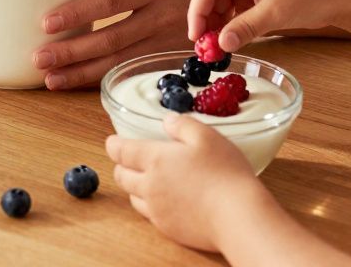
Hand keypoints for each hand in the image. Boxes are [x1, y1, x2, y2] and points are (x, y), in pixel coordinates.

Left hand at [34, 0, 224, 89]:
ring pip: (117, 61)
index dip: (78, 13)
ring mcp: (164, 41)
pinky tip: (78, 82)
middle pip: (110, 38)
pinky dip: (101, 77)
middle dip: (71, 51)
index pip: (110, 2)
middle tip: (38, 59)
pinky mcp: (168, 58)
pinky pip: (130, 69)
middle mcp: (159, 16)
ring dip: (81, 72)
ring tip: (50, 78)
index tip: (47, 22)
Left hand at [107, 115, 265, 251]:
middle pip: (122, 176)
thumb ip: (183, 125)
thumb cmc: (225, 173)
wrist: (237, 216)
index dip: (114, 145)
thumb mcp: (207, 137)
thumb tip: (167, 120)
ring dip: (134, 187)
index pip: (122, 151)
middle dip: (121, 166)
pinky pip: (150, 215)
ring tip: (146, 180)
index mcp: (155, 160)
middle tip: (128, 160)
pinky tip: (165, 201)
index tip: (113, 141)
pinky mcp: (168, 228)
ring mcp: (157, 210)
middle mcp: (150, 186)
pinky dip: (150, 205)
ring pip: (133, 197)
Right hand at [188, 0, 350, 52]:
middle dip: (206, 20)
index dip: (198, 12)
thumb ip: (245, 28)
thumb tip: (220, 45)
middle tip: (205, 47)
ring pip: (223, 3)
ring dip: (218, 25)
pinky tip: (230, 40)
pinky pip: (236, 8)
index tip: (196, 37)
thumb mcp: (275, 13)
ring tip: (217, 47)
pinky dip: (232, 24)